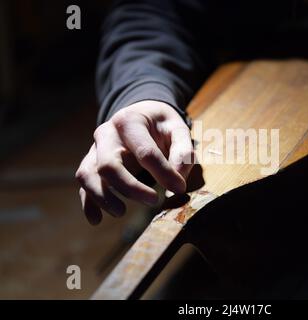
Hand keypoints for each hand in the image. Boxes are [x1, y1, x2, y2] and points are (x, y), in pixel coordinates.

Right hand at [76, 100, 193, 224]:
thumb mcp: (177, 129)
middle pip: (109, 165)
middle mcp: (106, 134)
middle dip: (130, 188)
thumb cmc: (160, 125)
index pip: (145, 152)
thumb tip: (178, 181)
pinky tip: (96, 220)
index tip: (179, 188)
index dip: (164, 173)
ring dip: (103, 197)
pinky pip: (83, 185)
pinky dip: (88, 203)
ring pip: (88, 175)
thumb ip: (183, 152)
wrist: (139, 114)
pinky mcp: (91, 164)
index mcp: (130, 121)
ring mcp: (94, 149)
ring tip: (122, 212)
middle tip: (154, 201)